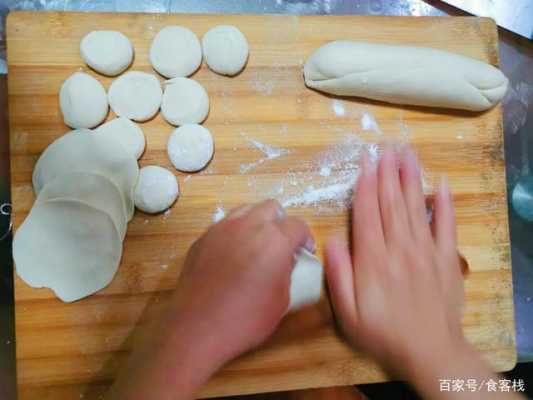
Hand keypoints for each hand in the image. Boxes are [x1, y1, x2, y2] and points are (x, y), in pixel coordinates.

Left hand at [109, 200, 313, 399]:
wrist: (197, 328)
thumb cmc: (245, 319)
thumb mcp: (282, 300)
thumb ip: (288, 272)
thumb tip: (285, 262)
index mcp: (274, 239)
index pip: (298, 225)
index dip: (305, 239)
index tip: (304, 253)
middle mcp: (248, 225)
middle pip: (272, 208)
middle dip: (282, 223)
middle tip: (282, 246)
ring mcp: (221, 229)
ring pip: (246, 210)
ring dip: (257, 223)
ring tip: (256, 248)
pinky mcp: (202, 238)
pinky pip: (225, 226)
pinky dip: (235, 234)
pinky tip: (232, 258)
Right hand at [325, 145, 464, 379]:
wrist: (430, 352)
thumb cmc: (383, 333)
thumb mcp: (348, 314)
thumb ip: (339, 276)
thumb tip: (332, 240)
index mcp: (373, 260)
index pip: (368, 214)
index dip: (365, 186)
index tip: (365, 162)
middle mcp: (399, 248)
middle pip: (391, 204)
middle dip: (387, 173)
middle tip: (386, 147)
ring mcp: (426, 251)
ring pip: (415, 207)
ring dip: (410, 179)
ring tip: (407, 154)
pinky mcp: (446, 258)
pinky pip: (446, 226)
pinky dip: (445, 203)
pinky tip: (442, 184)